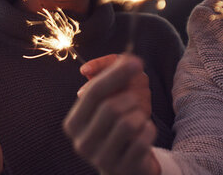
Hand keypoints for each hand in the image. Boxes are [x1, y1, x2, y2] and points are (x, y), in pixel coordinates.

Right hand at [64, 56, 159, 174]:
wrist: (126, 165)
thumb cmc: (117, 126)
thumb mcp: (110, 100)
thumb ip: (110, 75)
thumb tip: (119, 59)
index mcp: (74, 123)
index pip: (93, 92)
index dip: (115, 74)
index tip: (137, 61)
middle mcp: (82, 143)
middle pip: (111, 107)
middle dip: (131, 99)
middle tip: (136, 102)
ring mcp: (101, 159)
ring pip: (128, 123)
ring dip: (140, 116)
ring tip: (138, 120)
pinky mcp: (123, 169)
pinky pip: (143, 139)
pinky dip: (149, 130)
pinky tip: (143, 134)